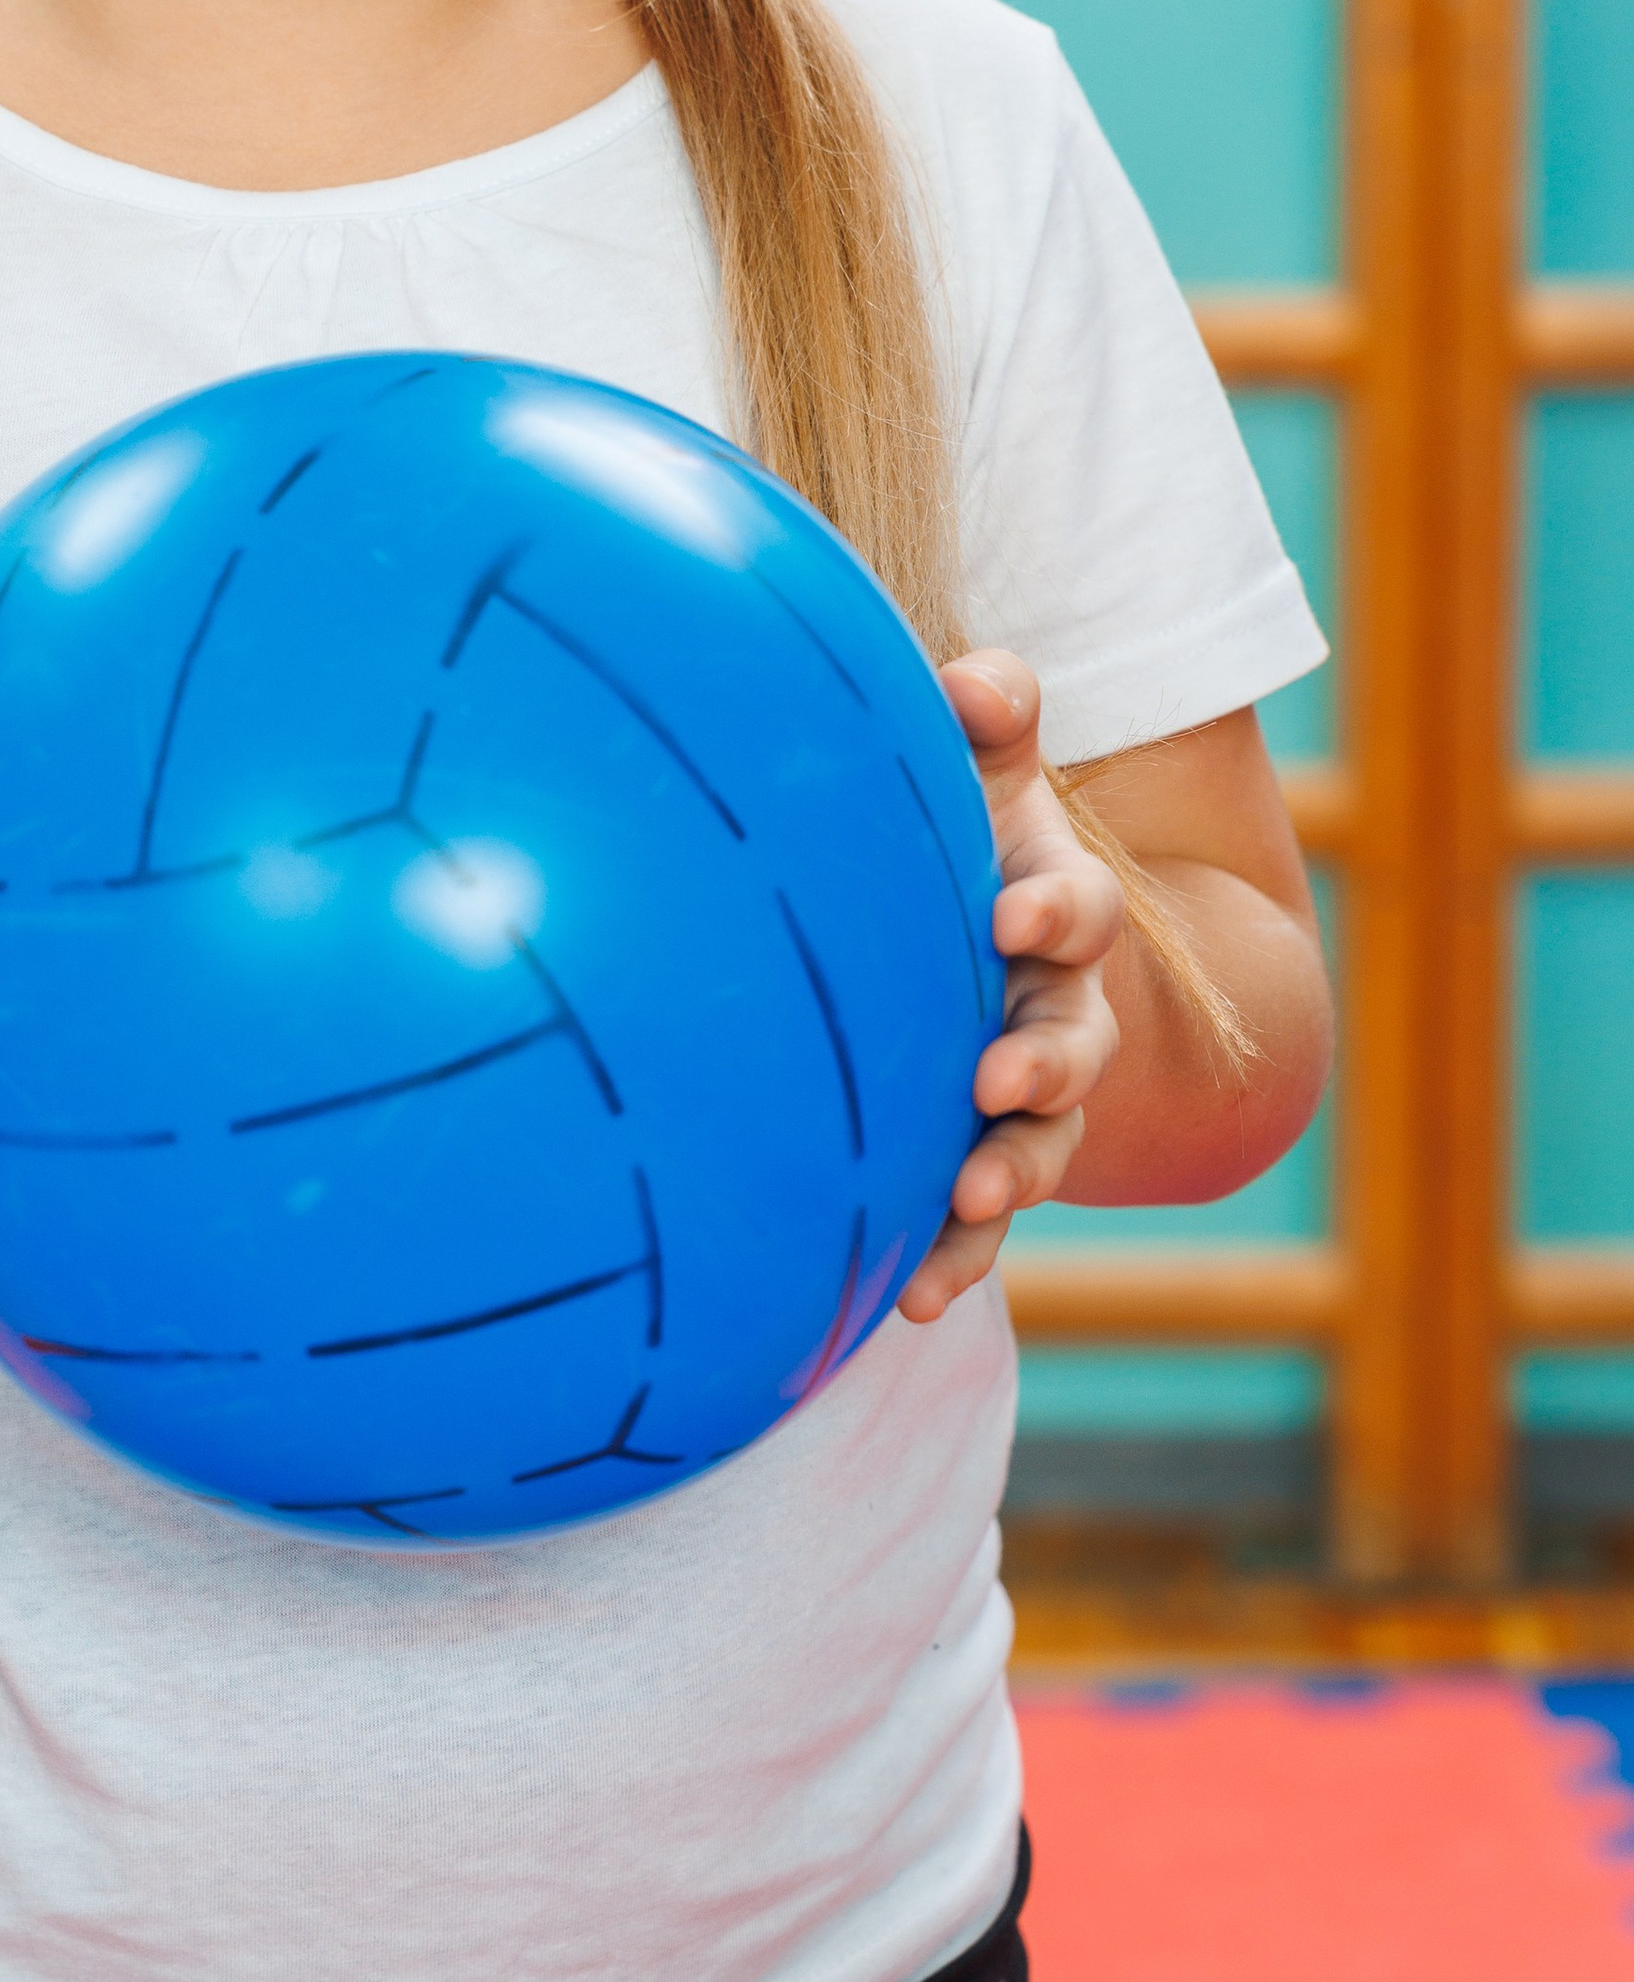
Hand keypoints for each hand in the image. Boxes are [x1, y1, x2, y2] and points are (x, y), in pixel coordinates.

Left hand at [897, 650, 1122, 1325]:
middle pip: (1074, 1041)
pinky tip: (907, 1303)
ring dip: (1009, 1171)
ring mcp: (1021, 1096)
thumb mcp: (976, 775)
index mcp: (1049, 912)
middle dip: (1045, 1062)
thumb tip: (978, 678)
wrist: (967, 938)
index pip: (1071, 908)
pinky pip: (974, 1220)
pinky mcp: (974, 1158)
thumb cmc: (958, 838)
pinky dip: (952, 1259)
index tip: (1012, 914)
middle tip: (1001, 1076)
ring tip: (969, 1197)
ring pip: (1038, 1144)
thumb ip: (985, 717)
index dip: (1054, 911)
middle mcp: (1054, 1011)